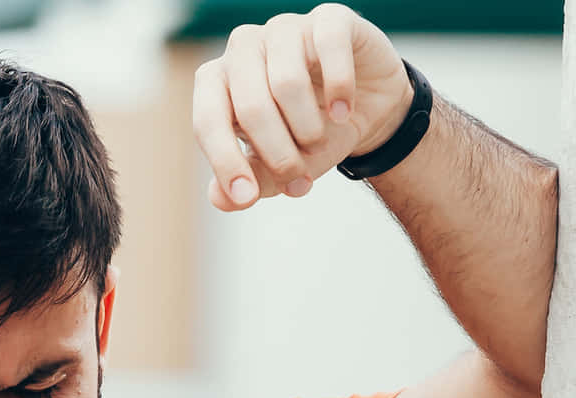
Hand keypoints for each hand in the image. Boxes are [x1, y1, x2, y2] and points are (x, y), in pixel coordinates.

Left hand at [191, 3, 412, 210]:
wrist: (366, 107)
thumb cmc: (310, 133)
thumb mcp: (282, 166)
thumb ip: (252, 180)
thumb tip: (221, 200)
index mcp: (218, 82)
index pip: (208, 120)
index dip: (226, 161)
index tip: (247, 196)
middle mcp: (243, 49)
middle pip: (250, 105)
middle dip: (277, 153)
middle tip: (299, 179)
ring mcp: (284, 29)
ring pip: (287, 81)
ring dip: (307, 127)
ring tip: (319, 143)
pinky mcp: (328, 19)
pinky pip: (328, 47)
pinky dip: (340, 87)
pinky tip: (344, 111)